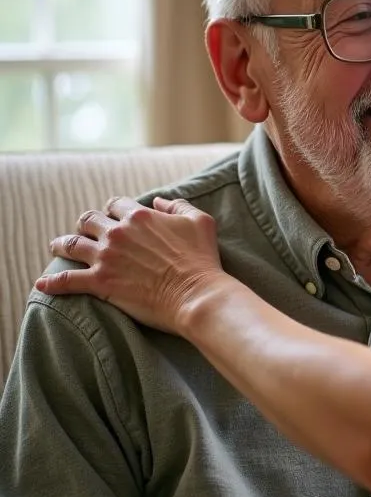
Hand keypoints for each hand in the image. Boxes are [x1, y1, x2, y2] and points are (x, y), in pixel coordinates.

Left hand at [36, 196, 229, 334]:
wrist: (195, 294)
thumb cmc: (201, 258)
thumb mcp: (200, 221)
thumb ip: (177, 206)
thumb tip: (158, 201)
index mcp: (140, 216)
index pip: (115, 204)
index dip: (113, 209)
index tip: (114, 217)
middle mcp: (118, 233)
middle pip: (88, 220)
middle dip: (86, 224)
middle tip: (86, 232)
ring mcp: (106, 258)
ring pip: (71, 244)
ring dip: (62, 244)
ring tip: (57, 247)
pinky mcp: (99, 283)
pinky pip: (66, 280)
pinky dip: (51, 282)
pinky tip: (42, 283)